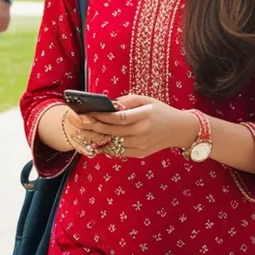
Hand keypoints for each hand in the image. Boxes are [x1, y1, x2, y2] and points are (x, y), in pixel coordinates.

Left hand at [70, 95, 199, 158]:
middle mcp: (141, 133)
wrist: (179, 130)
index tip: (85, 113)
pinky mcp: (140, 154)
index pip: (117, 118)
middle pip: (110, 132)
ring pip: (112, 144)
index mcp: (143, 117)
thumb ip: (127, 101)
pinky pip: (118, 151)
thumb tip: (108, 105)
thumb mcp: (147, 100)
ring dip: (95, 138)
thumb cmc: (161, 111)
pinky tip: (94, 140)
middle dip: (91, 127)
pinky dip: (105, 146)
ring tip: (80, 131)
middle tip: (75, 122)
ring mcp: (140, 146)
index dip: (100, 116)